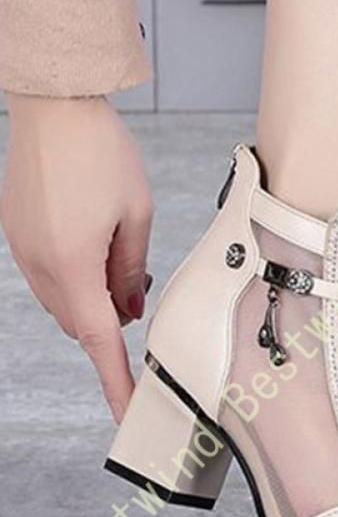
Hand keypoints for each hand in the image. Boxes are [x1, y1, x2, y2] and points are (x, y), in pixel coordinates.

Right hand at [1, 94, 153, 421]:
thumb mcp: (135, 215)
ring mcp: (20, 249)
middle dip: (112, 323)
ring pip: (63, 300)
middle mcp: (37, 265)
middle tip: (142, 294)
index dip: (116, 379)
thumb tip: (128, 309)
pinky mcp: (15, 233)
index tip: (128, 410)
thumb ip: (131, 271)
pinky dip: (75, 277)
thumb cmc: (101, 154)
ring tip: (124, 262)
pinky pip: (48, 274)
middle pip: (81, 321)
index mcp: (71, 266)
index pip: (99, 340)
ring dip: (94, 297)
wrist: (55, 106)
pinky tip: (98, 249)